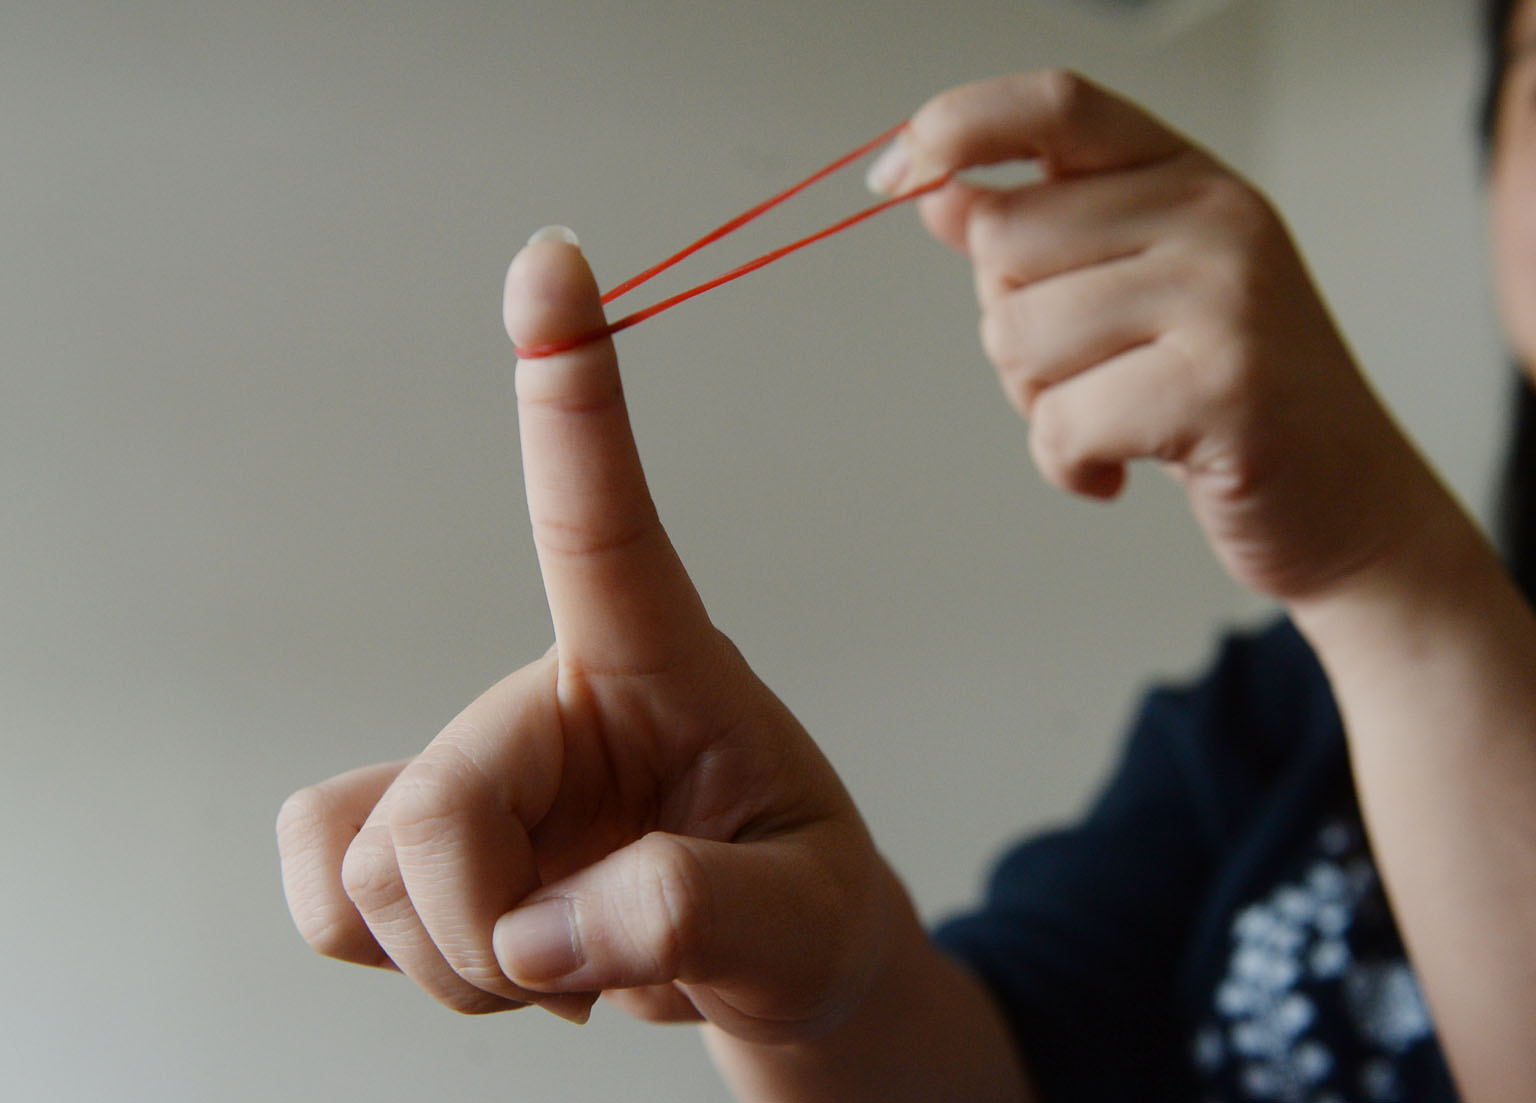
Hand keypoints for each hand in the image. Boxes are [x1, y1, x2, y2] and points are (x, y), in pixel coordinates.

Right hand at [277, 230, 891, 1041]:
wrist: (772, 970)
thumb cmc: (804, 909)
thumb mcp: (804, 923)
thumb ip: (693, 917)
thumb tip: (538, 932)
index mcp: (663, 671)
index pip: (602, 522)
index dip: (572, 393)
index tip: (554, 258)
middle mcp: (554, 697)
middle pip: (434, 814)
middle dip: (487, 937)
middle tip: (578, 976)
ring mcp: (481, 769)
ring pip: (365, 866)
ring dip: (453, 957)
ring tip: (561, 956)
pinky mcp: (425, 832)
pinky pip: (320, 888)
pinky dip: (384, 948)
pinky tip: (490, 949)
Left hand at [872, 71, 1437, 601]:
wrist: (1345, 502)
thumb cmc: (1228, 396)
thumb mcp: (1139, 290)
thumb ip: (1049, 237)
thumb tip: (941, 192)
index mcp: (1187, 175)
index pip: (1055, 106)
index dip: (955, 126)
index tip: (891, 175)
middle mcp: (1213, 216)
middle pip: (1001, 241)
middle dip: (1009, 325)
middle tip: (1085, 371)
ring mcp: (1225, 297)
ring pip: (1016, 337)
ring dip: (1039, 405)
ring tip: (1116, 419)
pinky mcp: (1221, 387)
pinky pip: (1062, 422)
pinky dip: (1069, 465)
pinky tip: (1121, 471)